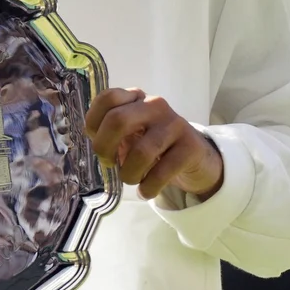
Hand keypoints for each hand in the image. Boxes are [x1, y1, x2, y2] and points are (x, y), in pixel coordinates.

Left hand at [84, 87, 222, 201]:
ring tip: (130, 180)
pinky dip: (148, 188)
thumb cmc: (153, 145)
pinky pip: (162, 172)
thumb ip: (110, 133)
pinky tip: (145, 191)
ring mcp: (175, 124)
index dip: (94, 122)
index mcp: (136, 99)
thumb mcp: (130, 133)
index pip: (108, 98)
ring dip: (129, 174)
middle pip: (118, 120)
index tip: (95, 140)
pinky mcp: (190, 147)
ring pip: (141, 152)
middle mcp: (155, 106)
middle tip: (108, 163)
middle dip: (104, 148)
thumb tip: (96, 145)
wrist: (195, 158)